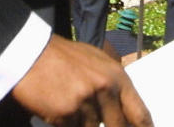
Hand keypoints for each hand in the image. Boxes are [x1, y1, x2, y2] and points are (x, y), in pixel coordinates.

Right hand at [12, 34, 151, 126]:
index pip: (140, 113)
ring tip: (73, 104)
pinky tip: (60, 109)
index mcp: (117, 77)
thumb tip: (126, 113)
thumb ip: (114, 86)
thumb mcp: (98, 63)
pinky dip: (68, 124)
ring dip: (83, 123)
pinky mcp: (65, 114)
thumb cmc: (65, 58)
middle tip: (100, 119)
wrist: (33, 54)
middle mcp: (105, 89)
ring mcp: (85, 102)